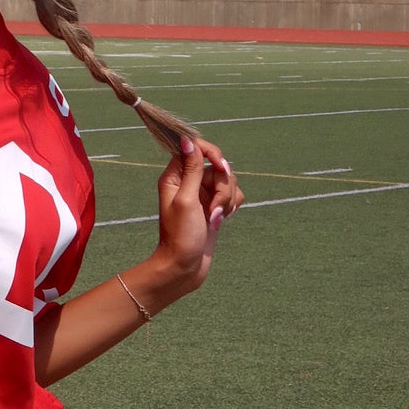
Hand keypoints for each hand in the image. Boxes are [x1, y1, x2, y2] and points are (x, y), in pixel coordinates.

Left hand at [149, 134, 243, 300]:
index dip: (212, 153)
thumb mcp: (187, 200)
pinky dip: (232, 206)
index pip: (195, 148)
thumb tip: (187, 140)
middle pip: (217, 167)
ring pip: (228, 181)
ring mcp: (203, 195)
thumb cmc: (181, 236)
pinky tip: (221, 221)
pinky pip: (233, 195)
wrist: (185, 267)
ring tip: (216, 219)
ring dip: (228, 200)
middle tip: (214, 210)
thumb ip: (192, 170)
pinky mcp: (214, 207)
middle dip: (223, 187)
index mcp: (175, 176)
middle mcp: (188, 182)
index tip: (222, 167)